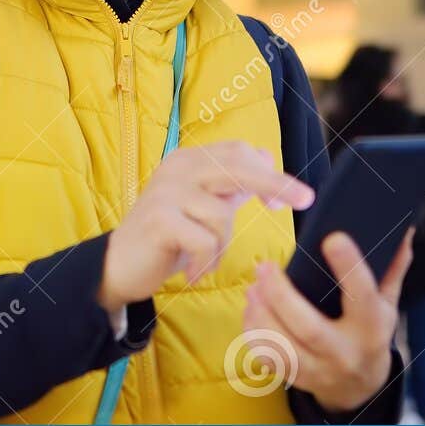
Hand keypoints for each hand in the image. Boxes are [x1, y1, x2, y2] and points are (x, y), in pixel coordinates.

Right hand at [99, 142, 313, 314]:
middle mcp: (177, 168)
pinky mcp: (158, 219)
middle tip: (305, 200)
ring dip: (222, 247)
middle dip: (275, 184)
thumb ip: (231, 184)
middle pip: (237, 167)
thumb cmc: (168, 237)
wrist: (119, 266)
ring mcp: (165, 191)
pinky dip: (207, 261)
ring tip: (206, 260)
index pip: (239, 152)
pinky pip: (204, 239)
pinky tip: (194, 273)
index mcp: (190, 160)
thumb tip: (268, 160)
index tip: (289, 200)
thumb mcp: (203, 206)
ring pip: (221, 214)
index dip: (269, 173)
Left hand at [243, 228, 412, 412]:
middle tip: (265, 267)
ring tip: (253, 289)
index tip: (332, 238)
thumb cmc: (371, 334)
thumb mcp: (387, 304)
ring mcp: (320, 370)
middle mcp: (346, 352)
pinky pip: (269, 360)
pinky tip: (251, 311)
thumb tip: (404, 230)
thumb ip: (391, 268)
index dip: (349, 267)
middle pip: (309, 328)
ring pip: (283, 348)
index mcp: (372, 327)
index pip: (363, 296)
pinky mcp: (298, 379)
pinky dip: (254, 334)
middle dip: (282, 296)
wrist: (361, 388)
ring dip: (262, 316)